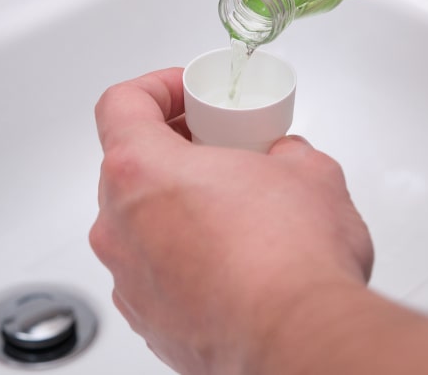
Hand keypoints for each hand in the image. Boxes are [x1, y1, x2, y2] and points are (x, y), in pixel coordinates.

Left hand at [89, 68, 373, 374]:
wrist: (299, 340)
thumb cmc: (291, 261)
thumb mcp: (308, 169)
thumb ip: (284, 151)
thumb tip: (285, 159)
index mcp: (141, 173)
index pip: (121, 105)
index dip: (157, 87)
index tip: (189, 92)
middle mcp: (120, 227)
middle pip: (129, 165)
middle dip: (175, 149)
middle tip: (221, 147)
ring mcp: (129, 280)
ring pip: (141, 223)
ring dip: (179, 206)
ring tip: (235, 208)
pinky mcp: (149, 322)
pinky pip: (156, 271)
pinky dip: (184, 256)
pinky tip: (235, 260)